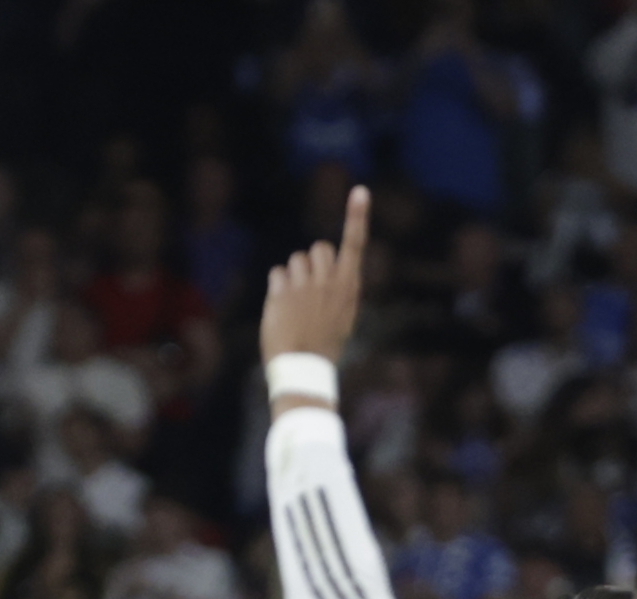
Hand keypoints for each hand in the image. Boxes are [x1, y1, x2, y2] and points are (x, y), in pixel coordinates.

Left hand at [261, 185, 368, 377]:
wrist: (304, 370)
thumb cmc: (323, 345)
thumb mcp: (341, 316)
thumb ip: (336, 288)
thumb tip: (323, 265)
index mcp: (350, 288)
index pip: (355, 244)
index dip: (357, 216)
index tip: (360, 191)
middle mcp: (331, 282)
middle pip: (319, 248)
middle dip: (312, 262)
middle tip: (309, 289)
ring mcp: (307, 286)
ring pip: (297, 260)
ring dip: (293, 277)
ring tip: (295, 305)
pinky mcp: (284, 292)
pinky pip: (278, 273)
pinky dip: (277, 288)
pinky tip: (282, 309)